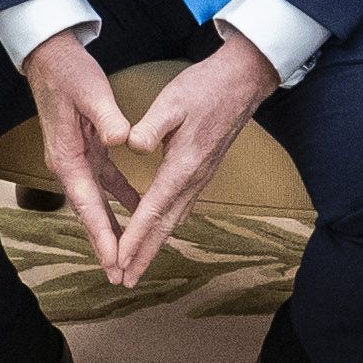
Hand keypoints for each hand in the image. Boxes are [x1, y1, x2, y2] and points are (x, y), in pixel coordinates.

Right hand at [22, 29, 147, 281]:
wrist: (49, 54)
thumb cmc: (68, 71)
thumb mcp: (90, 90)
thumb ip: (107, 116)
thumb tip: (124, 139)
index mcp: (66, 157)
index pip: (87, 204)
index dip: (102, 234)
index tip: (113, 260)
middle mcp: (68, 164)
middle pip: (89, 213)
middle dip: (105, 244)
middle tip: (121, 275)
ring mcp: (76, 158)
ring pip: (97, 202)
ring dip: (112, 228)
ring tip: (128, 256)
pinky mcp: (86, 149)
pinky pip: (105, 181)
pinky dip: (121, 197)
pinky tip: (139, 209)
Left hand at [112, 32, 279, 286]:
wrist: (243, 81)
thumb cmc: (206, 88)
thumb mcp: (172, 101)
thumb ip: (150, 127)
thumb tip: (132, 147)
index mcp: (183, 166)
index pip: (152, 210)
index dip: (134, 238)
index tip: (119, 260)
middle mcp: (193, 179)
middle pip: (165, 226)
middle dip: (143, 255)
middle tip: (124, 280)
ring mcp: (200, 178)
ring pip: (174, 221)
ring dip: (154, 246)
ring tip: (137, 267)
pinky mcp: (202, 171)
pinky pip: (181, 209)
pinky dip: (165, 227)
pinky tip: (158, 232)